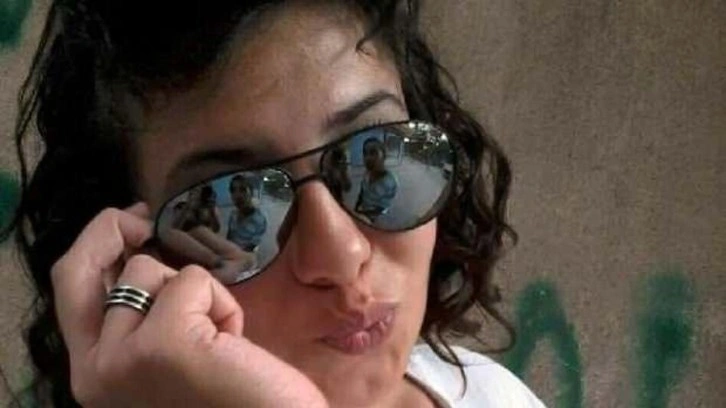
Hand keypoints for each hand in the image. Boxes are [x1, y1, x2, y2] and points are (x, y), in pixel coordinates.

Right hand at [52, 204, 326, 406]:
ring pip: (148, 270)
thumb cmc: (233, 399)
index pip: (69, 292)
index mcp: (93, 377)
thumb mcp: (170, 359)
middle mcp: (93, 373)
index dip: (93, 248)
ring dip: (194, 291)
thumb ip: (143, 320)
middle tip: (140, 216)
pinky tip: (235, 343)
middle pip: (77, 271)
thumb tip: (137, 259)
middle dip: (106, 229)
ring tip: (219, 337)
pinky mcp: (163, 344)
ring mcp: (123, 359)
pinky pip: (192, 280)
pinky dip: (222, 302)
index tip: (128, 226)